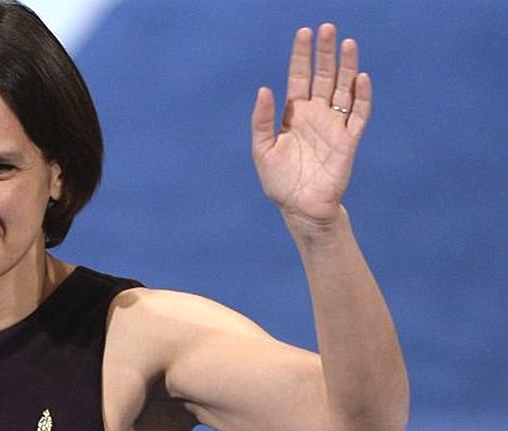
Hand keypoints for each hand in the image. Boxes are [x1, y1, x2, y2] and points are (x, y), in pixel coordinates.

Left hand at [251, 23, 371, 226]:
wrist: (300, 208)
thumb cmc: (279, 181)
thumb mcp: (262, 149)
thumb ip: (262, 120)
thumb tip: (263, 89)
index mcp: (294, 114)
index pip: (299, 77)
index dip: (302, 56)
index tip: (304, 33)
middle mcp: (316, 115)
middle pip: (323, 76)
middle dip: (325, 53)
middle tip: (328, 28)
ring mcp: (334, 126)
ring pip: (343, 89)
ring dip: (346, 67)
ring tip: (348, 43)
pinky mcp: (349, 141)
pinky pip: (359, 115)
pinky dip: (362, 97)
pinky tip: (361, 78)